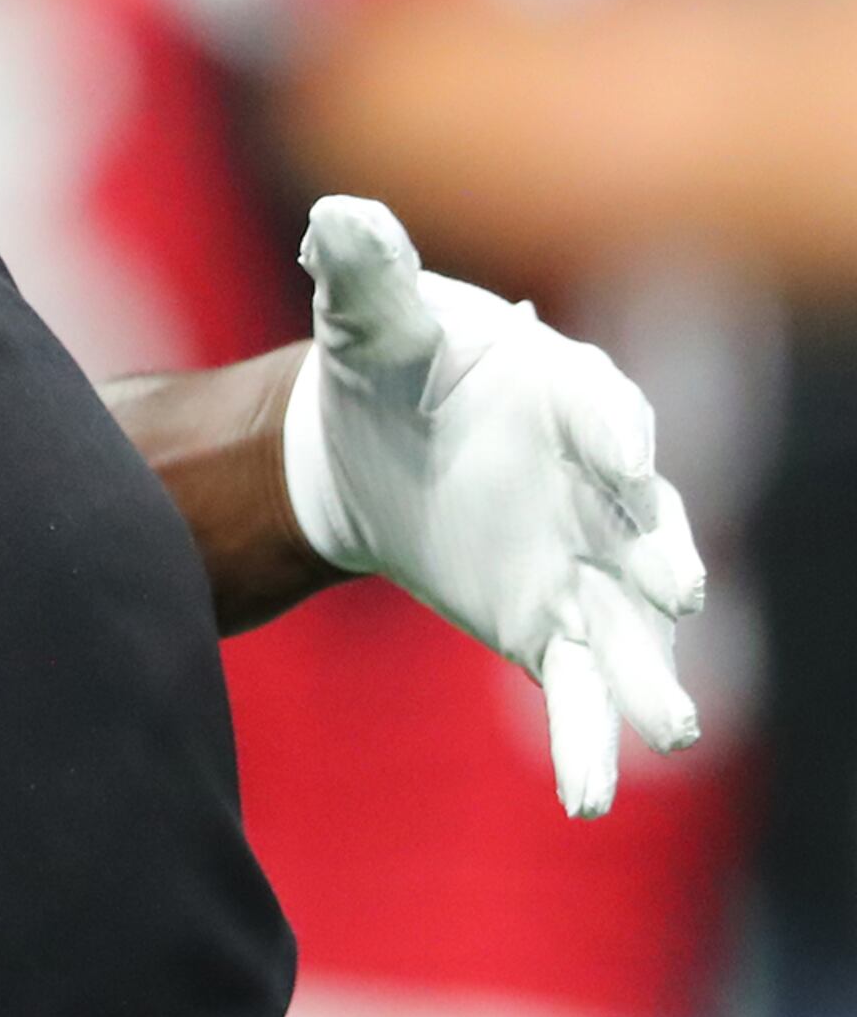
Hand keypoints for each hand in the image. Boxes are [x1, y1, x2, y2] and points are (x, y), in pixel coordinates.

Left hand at [284, 196, 707, 817]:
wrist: (368, 437)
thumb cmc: (390, 363)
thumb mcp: (371, 316)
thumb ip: (366, 273)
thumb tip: (339, 218)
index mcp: (569, 393)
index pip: (607, 410)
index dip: (613, 432)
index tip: (621, 455)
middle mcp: (598, 484)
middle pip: (643, 525)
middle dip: (660, 554)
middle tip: (676, 588)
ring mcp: (581, 560)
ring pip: (630, 623)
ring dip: (653, 672)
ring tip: (670, 727)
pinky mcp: (546, 619)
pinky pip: (580, 683)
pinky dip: (589, 738)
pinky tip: (588, 798)